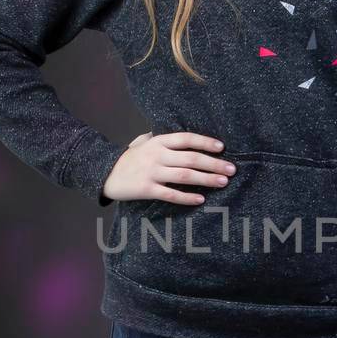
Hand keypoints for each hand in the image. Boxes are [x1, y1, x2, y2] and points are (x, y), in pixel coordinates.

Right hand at [101, 131, 234, 204]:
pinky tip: (200, 199)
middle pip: (190, 158)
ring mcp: (152, 172)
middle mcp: (157, 155)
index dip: (205, 142)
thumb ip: (163, 139)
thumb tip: (186, 139)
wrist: (105, 173)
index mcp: (158, 142)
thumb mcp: (144, 143)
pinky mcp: (146, 189)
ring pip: (184, 176)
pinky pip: (170, 194)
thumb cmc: (130, 158)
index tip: (222, 148)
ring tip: (223, 182)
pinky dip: (186, 197)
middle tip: (232, 169)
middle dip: (213, 163)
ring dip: (206, 179)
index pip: (186, 139)